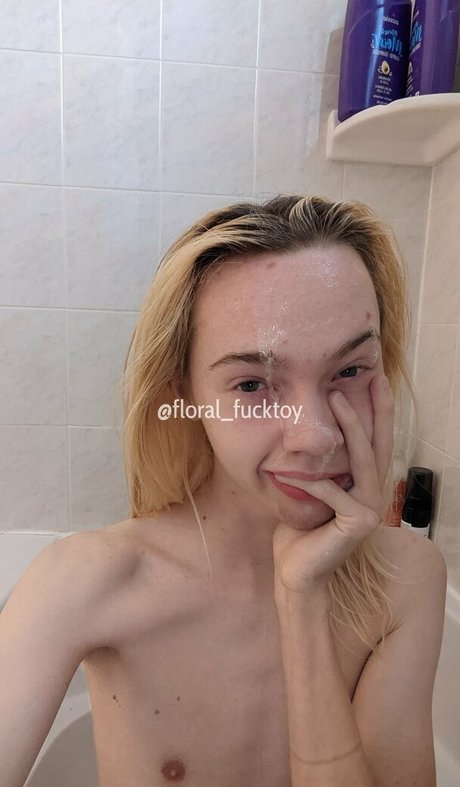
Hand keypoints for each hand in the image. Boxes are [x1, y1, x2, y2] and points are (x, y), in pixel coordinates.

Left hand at [272, 374, 393, 595]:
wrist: (295, 571)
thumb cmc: (298, 530)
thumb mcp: (307, 489)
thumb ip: (315, 465)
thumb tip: (301, 431)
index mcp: (363, 486)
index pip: (375, 443)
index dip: (379, 412)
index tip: (375, 381)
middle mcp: (373, 495)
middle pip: (377, 445)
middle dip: (373, 409)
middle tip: (370, 378)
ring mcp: (369, 510)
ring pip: (361, 460)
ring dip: (350, 427)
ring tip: (336, 399)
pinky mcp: (357, 524)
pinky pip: (331, 492)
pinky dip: (311, 482)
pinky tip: (292, 474)